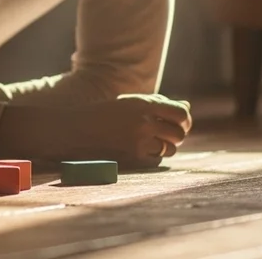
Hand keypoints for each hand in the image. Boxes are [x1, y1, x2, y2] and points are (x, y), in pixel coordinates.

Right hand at [0, 93, 191, 167]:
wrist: (75, 129)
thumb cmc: (103, 113)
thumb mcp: (130, 103)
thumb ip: (158, 104)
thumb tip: (186, 107)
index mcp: (142, 103)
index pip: (180, 113)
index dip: (185, 119)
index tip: (181, 121)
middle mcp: (143, 121)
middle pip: (179, 132)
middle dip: (177, 134)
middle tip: (169, 133)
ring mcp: (138, 140)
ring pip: (170, 148)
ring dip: (167, 146)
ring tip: (153, 141)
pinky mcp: (132, 157)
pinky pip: (157, 159)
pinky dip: (155, 156)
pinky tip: (143, 149)